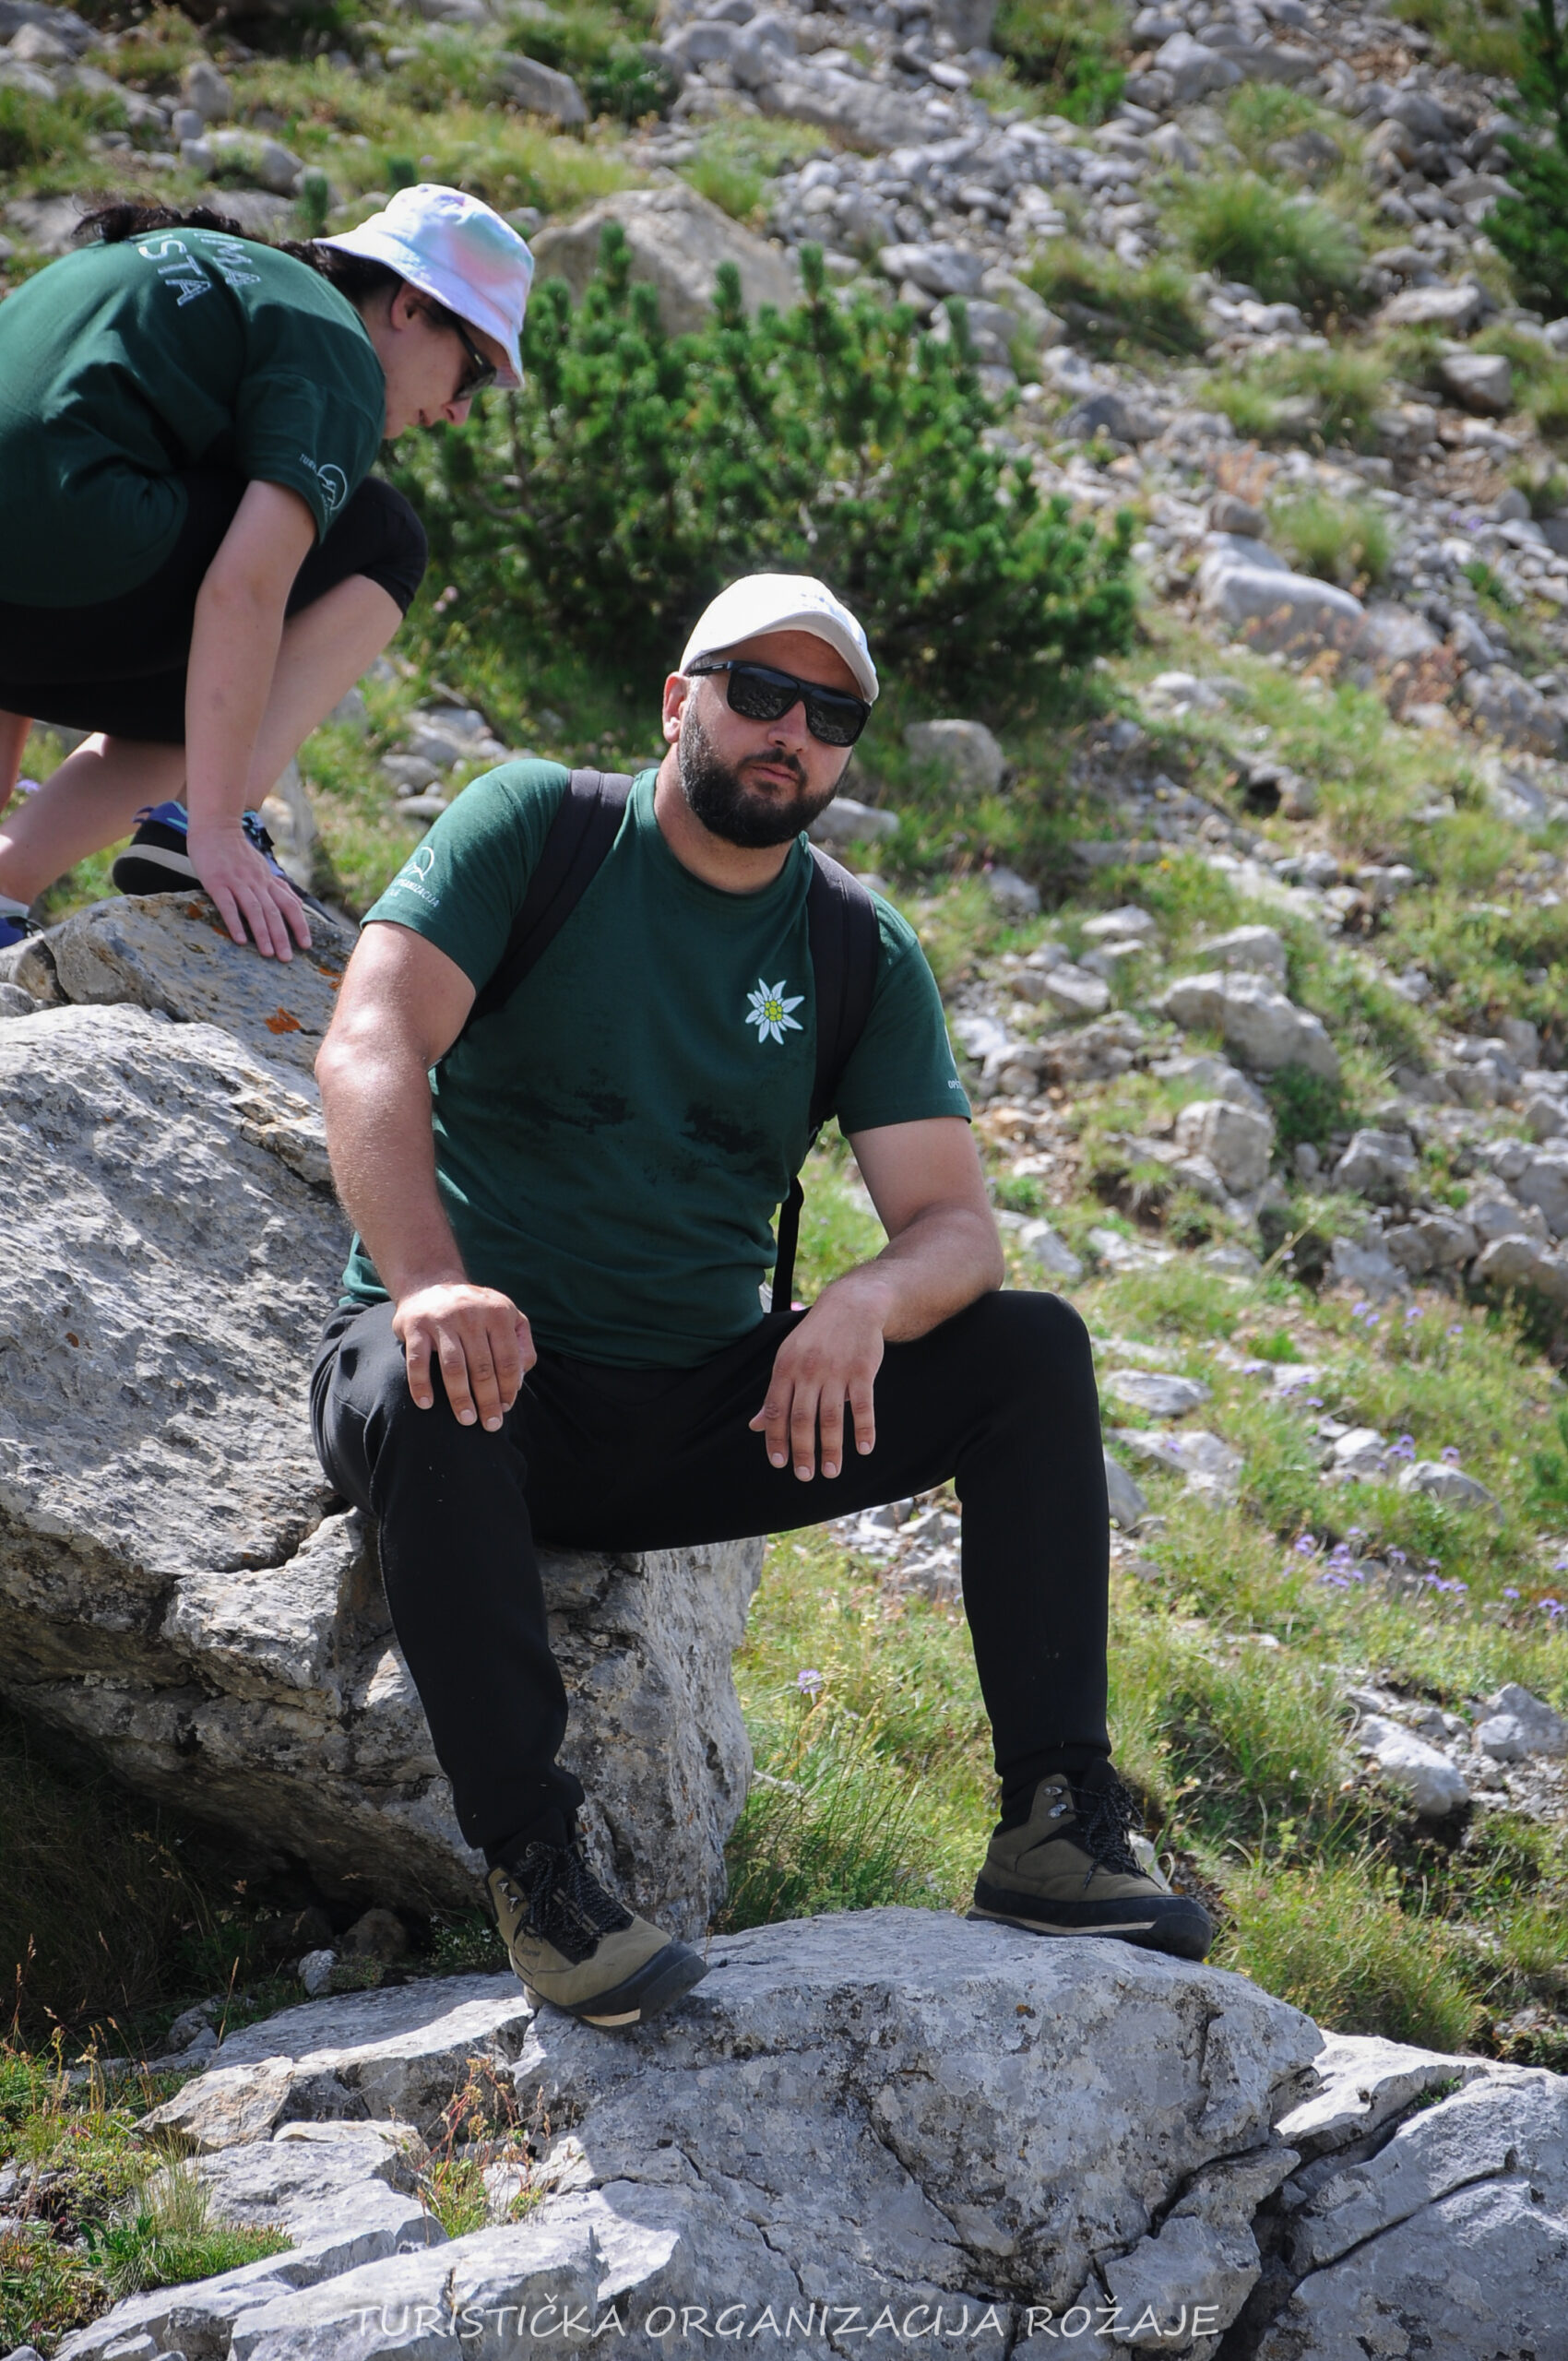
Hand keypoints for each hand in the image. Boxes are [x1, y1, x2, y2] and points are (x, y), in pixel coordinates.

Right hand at [187, 818, 310, 960]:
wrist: (215, 826)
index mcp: (267, 880)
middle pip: (274, 912)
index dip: (300, 925)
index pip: (290, 905)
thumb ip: (277, 886)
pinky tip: (240, 940)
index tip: (307, 945)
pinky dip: (236, 923)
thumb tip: (298, 904)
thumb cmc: (236, 850)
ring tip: (268, 954)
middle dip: (283, 936)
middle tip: (287, 959)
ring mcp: (237, 882)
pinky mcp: (217, 882)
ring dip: (263, 933)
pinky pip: (228, 905)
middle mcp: (256, 882)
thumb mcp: (262, 867)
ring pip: (255, 910)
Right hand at [393, 1281, 534, 1431]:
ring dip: (460, 1398)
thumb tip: (521, 1378)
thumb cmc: (475, 1311)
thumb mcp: (505, 1315)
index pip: (508, 1359)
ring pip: (453, 1367)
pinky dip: (421, 1385)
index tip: (506, 1409)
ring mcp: (442, 1320)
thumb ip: (520, 1343)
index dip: (509, 1388)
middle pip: (483, 1367)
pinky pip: (418, 1362)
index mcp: (498, 1313)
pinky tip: (426, 1405)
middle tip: (491, 1425)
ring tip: (466, 1420)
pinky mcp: (416, 1326)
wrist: (429, 1284)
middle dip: (488, 1401)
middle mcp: (471, 1315)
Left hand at [749, 1282, 886, 1481]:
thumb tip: (755, 1427)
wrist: (852, 1305)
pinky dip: (864, 1429)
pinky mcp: (862, 1370)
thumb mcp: (788, 1359)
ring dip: (831, 1448)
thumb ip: (775, 1394)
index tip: (779, 1464)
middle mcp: (809, 1370)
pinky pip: (863, 1405)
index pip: (776, 1410)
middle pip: (802, 1418)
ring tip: (831, 1472)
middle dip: (802, 1451)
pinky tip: (864, 1449)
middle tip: (804, 1476)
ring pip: (831, 1417)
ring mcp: (837, 1370)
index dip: (776, 1439)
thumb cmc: (815, 1338)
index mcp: (786, 1368)